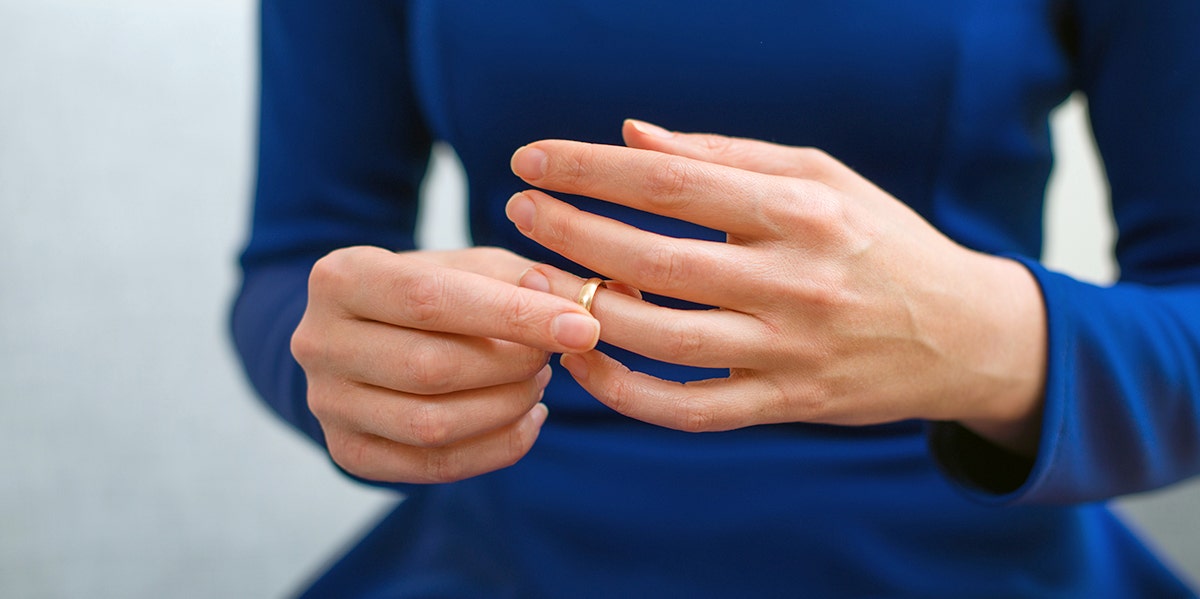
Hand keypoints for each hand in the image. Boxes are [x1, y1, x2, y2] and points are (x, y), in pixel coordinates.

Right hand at [291, 246, 601, 482]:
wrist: (365, 337)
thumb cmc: (431, 292)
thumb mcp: (471, 267)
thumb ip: (525, 278)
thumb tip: (579, 301)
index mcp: (340, 277)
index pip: (431, 299)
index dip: (513, 315)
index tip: (582, 325)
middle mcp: (317, 342)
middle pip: (431, 368)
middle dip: (512, 365)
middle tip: (554, 355)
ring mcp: (326, 404)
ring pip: (433, 424)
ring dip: (507, 406)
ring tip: (538, 381)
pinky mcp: (348, 452)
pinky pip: (434, 465)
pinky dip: (498, 447)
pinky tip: (528, 420)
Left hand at [506, 120, 1046, 454]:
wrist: (964, 333)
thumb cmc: (881, 241)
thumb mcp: (822, 176)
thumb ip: (726, 155)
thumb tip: (633, 136)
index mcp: (801, 209)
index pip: (671, 182)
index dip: (590, 168)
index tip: (533, 159)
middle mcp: (794, 280)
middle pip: (653, 258)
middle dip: (570, 232)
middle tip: (518, 210)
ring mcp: (790, 350)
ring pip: (661, 339)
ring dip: (584, 310)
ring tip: (536, 281)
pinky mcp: (786, 404)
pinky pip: (689, 410)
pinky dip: (626, 392)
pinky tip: (585, 360)